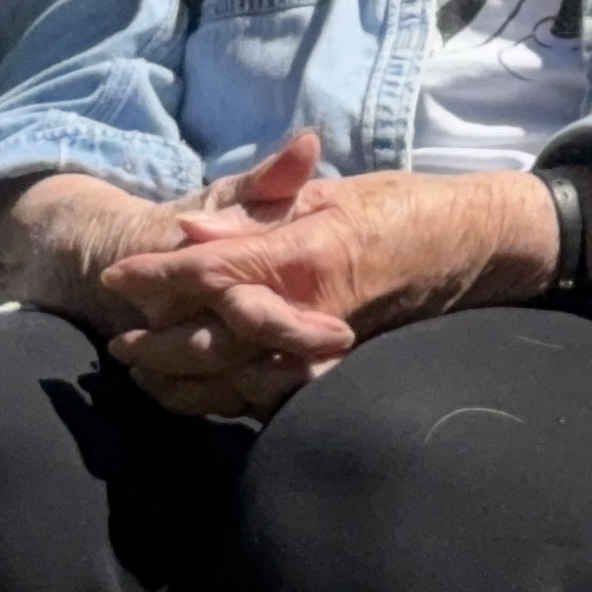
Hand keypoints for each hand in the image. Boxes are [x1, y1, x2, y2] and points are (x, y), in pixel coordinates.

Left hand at [101, 162, 555, 413]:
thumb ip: (261, 209)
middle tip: (118, 341)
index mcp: (306, 253)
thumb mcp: (329, 194)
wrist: (473, 246)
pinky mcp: (335, 372)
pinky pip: (268, 396)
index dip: (160, 273)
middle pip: (214, 336)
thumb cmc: (400, 206)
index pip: (214, 268)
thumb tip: (193, 231)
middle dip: (160, 340)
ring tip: (142, 372)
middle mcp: (311, 309)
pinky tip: (199, 395)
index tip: (117, 273)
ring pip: (236, 376)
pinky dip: (225, 397)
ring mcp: (324, 349)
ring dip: (183, 377)